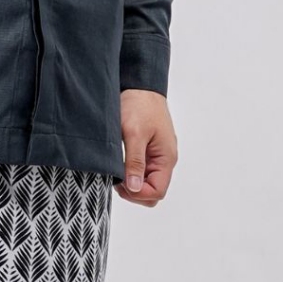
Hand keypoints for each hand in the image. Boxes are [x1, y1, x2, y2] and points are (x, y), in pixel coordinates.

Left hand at [115, 89, 177, 206]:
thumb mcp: (134, 134)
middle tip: (116, 179)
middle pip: (151, 193)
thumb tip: (134, 187)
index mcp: (166, 158)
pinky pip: (140, 174)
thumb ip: (135, 162)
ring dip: (129, 184)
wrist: (139, 87)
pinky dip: (128, 175)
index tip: (121, 183)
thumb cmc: (139, 105)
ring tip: (116, 170)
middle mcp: (164, 161)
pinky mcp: (147, 154)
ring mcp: (156, 158)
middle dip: (133, 192)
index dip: (138, 194)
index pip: (157, 192)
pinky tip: (118, 166)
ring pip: (144, 185)